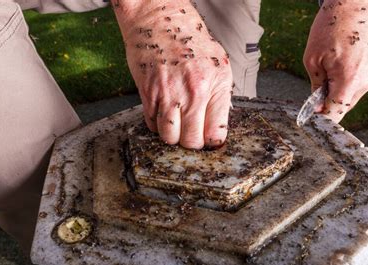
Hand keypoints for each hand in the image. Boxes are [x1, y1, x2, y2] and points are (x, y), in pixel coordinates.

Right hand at [112, 0, 232, 148]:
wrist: (157, 19)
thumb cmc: (187, 38)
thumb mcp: (217, 63)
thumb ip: (219, 94)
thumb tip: (217, 121)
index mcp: (214, 85)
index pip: (216, 134)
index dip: (211, 141)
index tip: (207, 139)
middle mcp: (192, 92)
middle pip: (192, 142)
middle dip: (191, 142)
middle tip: (190, 132)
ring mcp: (168, 94)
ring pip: (170, 138)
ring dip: (172, 135)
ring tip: (175, 122)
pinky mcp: (147, 93)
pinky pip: (151, 124)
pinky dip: (156, 124)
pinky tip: (162, 110)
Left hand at [303, 0, 367, 122]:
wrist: (354, 5)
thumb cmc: (329, 28)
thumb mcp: (312, 60)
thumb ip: (316, 87)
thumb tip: (317, 107)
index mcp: (349, 78)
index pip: (336, 111)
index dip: (323, 118)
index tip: (313, 121)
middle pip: (346, 104)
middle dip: (330, 102)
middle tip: (318, 89)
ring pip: (355, 94)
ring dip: (342, 90)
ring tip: (334, 68)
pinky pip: (363, 82)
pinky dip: (352, 80)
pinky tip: (345, 64)